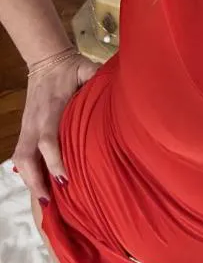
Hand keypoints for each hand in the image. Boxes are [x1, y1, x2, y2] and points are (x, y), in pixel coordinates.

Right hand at [12, 53, 99, 203]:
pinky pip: (21, 154)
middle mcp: (34, 121)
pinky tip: (39, 186)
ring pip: (21, 158)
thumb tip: (120, 88)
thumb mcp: (87, 69)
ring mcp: (27, 126)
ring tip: (45, 201)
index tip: (65, 179)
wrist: (47, 60)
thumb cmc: (71, 68)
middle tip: (49, 202)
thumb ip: (98, 78)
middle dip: (35, 180)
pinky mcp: (25, 129)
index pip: (47, 139)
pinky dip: (27, 172)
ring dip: (30, 179)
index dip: (54, 159)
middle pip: (26, 156)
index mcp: (51, 108)